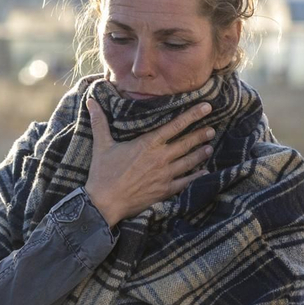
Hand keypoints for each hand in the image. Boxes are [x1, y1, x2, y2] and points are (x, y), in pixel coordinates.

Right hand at [84, 98, 216, 226]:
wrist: (105, 202)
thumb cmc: (103, 173)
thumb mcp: (101, 145)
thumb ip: (99, 122)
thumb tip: (91, 101)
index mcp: (148, 144)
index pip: (175, 125)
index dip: (193, 115)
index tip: (207, 107)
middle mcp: (160, 158)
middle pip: (186, 143)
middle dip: (201, 135)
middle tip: (212, 129)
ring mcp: (165, 175)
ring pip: (189, 162)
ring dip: (200, 154)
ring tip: (209, 148)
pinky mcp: (165, 191)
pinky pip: (186, 182)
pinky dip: (197, 177)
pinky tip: (205, 173)